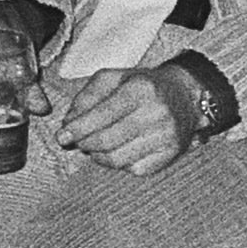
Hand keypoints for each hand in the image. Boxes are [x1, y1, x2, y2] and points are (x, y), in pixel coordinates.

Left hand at [55, 67, 193, 174]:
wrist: (185, 96)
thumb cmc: (143, 86)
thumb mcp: (113, 78)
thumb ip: (86, 97)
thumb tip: (68, 124)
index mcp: (141, 89)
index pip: (102, 115)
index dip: (78, 129)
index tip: (61, 136)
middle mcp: (156, 113)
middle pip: (107, 141)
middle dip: (84, 143)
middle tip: (77, 141)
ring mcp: (166, 136)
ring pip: (117, 159)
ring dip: (98, 156)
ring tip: (95, 145)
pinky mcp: (170, 154)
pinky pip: (133, 169)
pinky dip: (118, 162)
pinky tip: (117, 150)